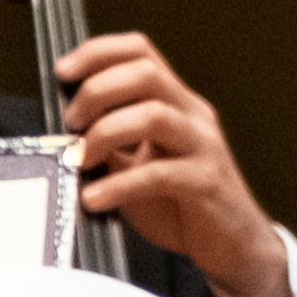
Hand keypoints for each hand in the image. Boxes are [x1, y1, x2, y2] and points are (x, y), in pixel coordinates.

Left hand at [58, 32, 290, 296]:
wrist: (233, 244)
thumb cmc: (182, 205)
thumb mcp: (139, 165)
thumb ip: (112, 145)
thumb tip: (66, 134)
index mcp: (178, 105)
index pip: (143, 53)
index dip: (100, 52)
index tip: (63, 70)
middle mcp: (194, 117)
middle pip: (147, 73)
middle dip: (97, 90)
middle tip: (71, 122)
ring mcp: (203, 147)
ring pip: (155, 115)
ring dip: (106, 133)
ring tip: (80, 159)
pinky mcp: (205, 183)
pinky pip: (160, 174)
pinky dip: (119, 184)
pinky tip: (95, 199)